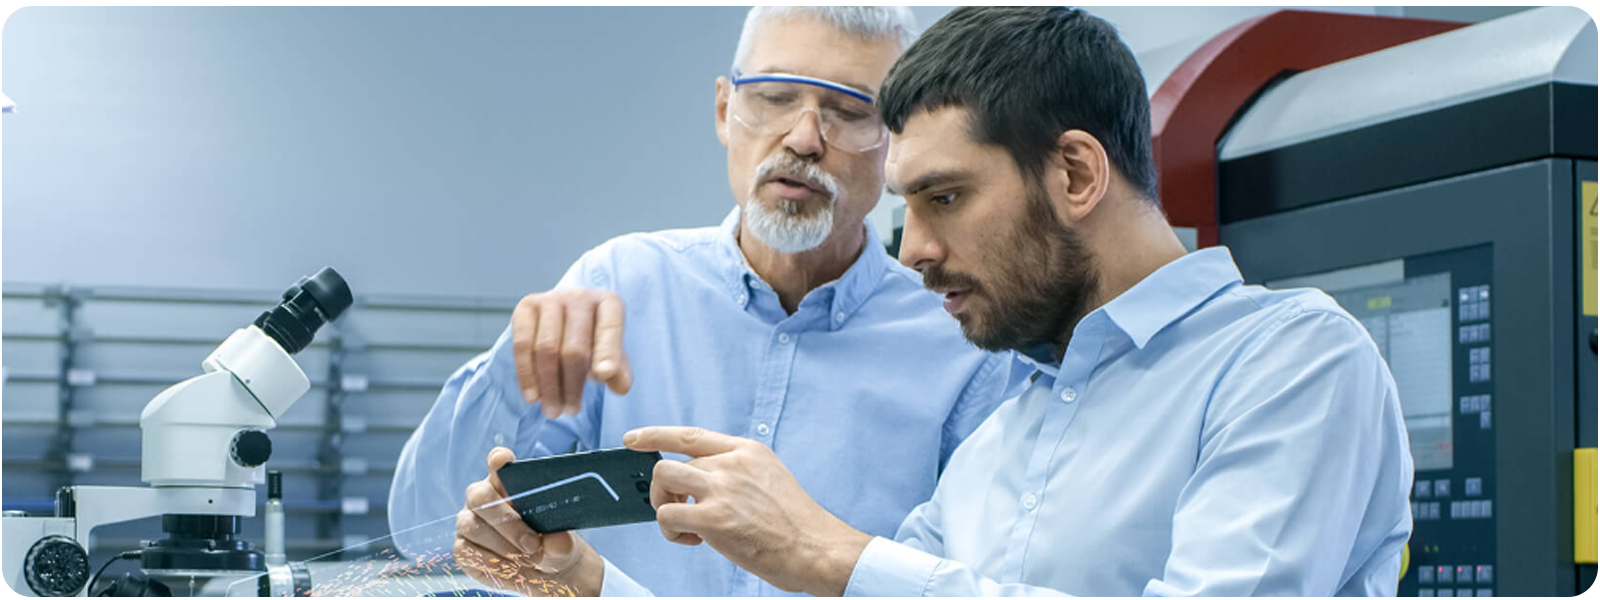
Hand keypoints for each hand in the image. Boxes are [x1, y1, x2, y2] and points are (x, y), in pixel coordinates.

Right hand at [454, 447, 605, 595]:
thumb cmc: (551, 544)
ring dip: (503, 546)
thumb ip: (560, 542)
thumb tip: (558, 542)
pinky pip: (468, 551)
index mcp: (508, 482)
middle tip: (533, 544)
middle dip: (507, 521)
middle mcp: (482, 497)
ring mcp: (468, 520)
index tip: (504, 461)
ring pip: (474, 527)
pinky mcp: (462, 546)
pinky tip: (512, 568)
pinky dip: (493, 563)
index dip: (498, 460)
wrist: (542, 570)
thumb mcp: (563, 544)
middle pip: (480, 496)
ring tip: (529, 560)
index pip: (498, 462)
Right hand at [512, 288, 632, 418]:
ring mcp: (550, 298)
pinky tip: (533, 397)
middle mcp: (580, 296)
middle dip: (571, 385)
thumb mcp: (611, 356)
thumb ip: (619, 372)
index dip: (607, 353)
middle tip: (570, 412)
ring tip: (553, 411)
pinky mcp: (526, 306)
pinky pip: (522, 344)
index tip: (604, 376)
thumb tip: (618, 386)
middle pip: (574, 348)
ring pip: (546, 349)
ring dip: (549, 386)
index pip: (610, 329)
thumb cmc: (593, 342)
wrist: (565, 320)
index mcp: (609, 303)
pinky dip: (527, 374)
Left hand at [622, 427, 872, 595]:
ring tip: (686, 527)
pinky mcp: (714, 518)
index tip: (632, 439)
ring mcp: (722, 488)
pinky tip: (695, 541)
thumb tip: (696, 483)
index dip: (656, 435)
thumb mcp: (769, 478)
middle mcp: (732, 462)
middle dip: (665, 492)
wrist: (817, 548)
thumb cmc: (795, 525)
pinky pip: (666, 516)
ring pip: (663, 480)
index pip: (690, 435)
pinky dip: (671, 533)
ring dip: (663, 506)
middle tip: (681, 515)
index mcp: (747, 450)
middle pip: (671, 464)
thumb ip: (736, 472)